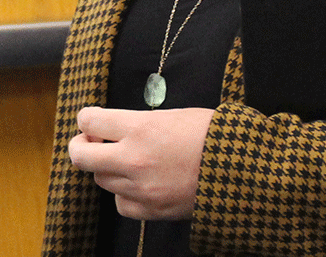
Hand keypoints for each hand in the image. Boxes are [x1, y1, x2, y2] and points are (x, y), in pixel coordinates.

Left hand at [67, 106, 212, 220]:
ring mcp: (141, 187)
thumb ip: (138, 122)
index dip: (87, 119)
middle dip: (81, 146)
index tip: (93, 120)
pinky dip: (123, 194)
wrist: (244, 170)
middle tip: (90, 142)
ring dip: (106, 169)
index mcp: (140, 127)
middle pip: (81, 156)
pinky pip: (120, 203)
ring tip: (124, 161)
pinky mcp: (152, 210)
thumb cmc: (214, 136)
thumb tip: (115, 127)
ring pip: (100, 180)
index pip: (89, 121)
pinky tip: (137, 184)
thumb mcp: (174, 115)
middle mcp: (134, 158)